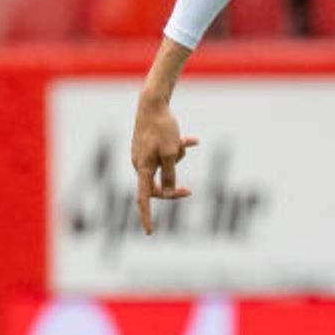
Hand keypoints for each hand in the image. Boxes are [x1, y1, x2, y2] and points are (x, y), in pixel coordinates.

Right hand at [131, 93, 198, 234]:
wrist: (153, 102)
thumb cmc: (162, 128)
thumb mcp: (171, 152)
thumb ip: (170, 174)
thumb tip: (169, 191)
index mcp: (143, 168)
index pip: (144, 198)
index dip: (146, 216)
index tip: (150, 232)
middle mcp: (139, 164)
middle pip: (158, 185)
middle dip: (173, 184)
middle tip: (189, 191)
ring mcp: (143, 155)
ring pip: (166, 166)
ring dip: (178, 156)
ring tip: (181, 139)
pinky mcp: (149, 146)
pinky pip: (167, 152)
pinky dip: (179, 146)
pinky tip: (194, 140)